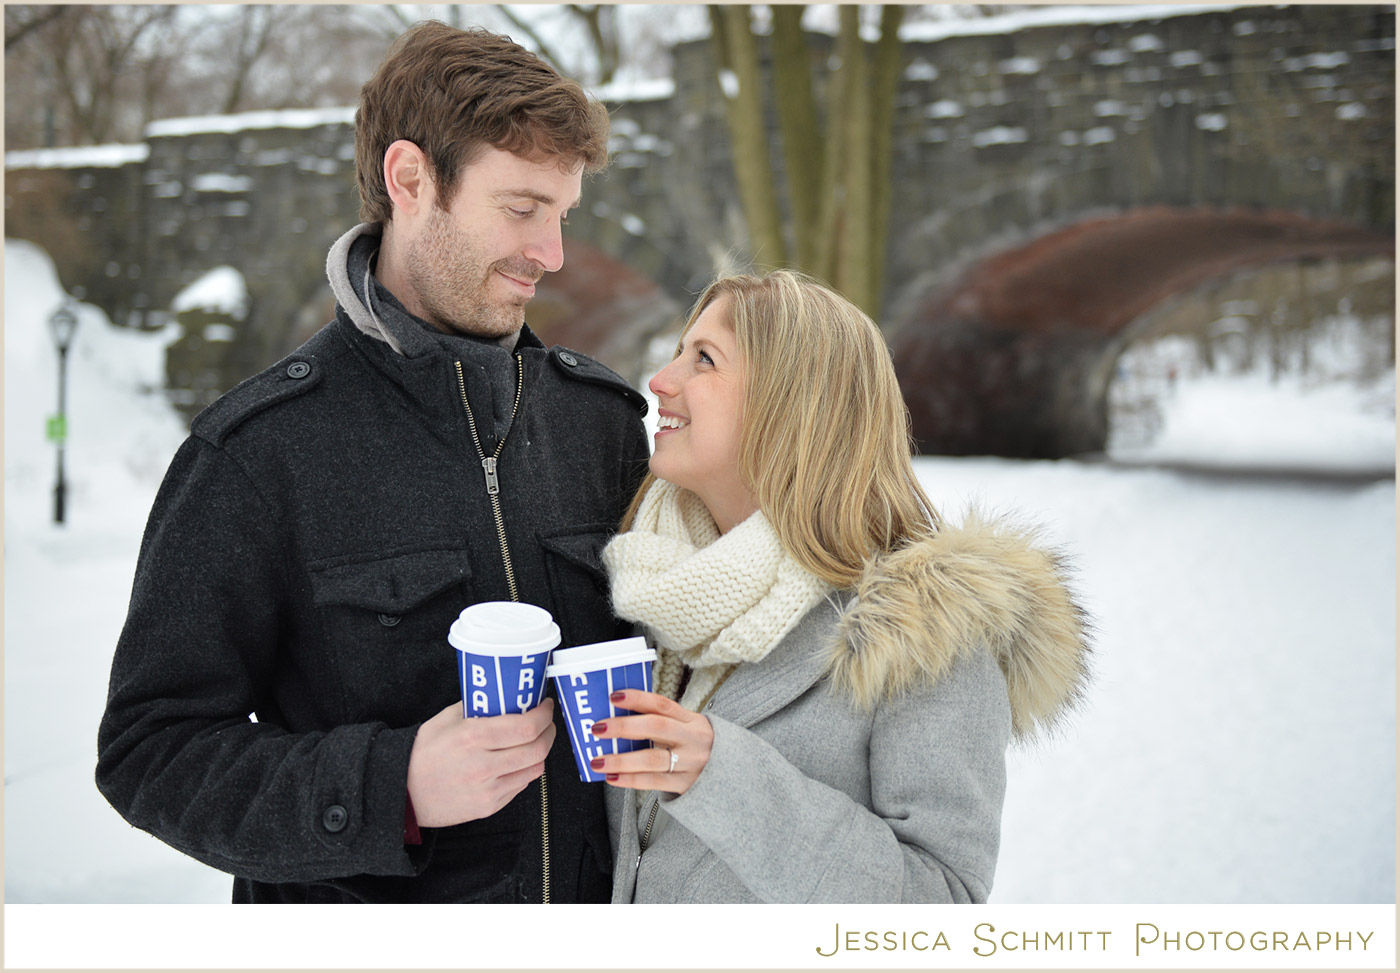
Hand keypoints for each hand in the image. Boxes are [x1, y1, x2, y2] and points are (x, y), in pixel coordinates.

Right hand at [406, 698, 555, 826]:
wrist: (403, 793)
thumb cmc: (421, 754)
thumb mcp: (445, 720)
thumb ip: (476, 707)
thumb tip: (503, 695)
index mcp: (472, 737)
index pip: (526, 726)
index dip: (544, 714)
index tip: (545, 706)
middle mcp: (483, 765)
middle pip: (537, 748)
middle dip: (549, 732)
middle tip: (545, 722)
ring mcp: (487, 789)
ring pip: (534, 769)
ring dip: (540, 752)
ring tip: (533, 740)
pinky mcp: (489, 806)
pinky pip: (520, 785)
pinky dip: (525, 770)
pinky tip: (516, 760)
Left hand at [589, 689, 712, 795]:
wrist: (732, 776)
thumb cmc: (697, 748)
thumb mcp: (688, 728)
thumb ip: (661, 722)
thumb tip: (617, 718)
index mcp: (692, 720)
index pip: (662, 704)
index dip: (637, 699)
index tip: (613, 697)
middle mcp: (693, 739)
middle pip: (656, 728)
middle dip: (624, 727)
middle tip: (598, 728)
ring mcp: (690, 763)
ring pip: (652, 759)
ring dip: (621, 760)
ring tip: (598, 761)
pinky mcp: (686, 785)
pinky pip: (654, 782)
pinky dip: (630, 780)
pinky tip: (612, 777)